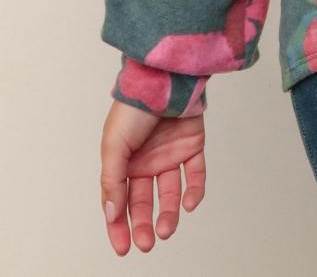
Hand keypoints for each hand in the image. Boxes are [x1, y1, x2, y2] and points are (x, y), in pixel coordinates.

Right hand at [100, 100, 205, 254]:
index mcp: (123, 161)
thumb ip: (112, 182)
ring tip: (166, 230)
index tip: (123, 247)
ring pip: (171, 192)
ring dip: (169, 213)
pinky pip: (195, 174)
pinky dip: (194, 191)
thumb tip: (111, 214)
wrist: (165, 78)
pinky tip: (189, 204)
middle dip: (143, 224)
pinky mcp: (192, 146)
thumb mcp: (114, 146)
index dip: (118, 225)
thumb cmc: (134, 107)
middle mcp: (147, 160)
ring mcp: (170, 153)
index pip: (119, 200)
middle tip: (146, 243)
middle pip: (144, 201)